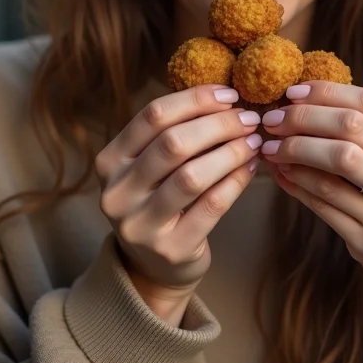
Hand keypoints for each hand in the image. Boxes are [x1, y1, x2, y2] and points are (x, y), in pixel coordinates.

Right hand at [95, 85, 261, 300]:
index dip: (195, 100)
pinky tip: (251, 167)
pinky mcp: (170, 249)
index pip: (153, 116)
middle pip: (173, 143)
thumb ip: (174, 131)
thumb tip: (224, 96)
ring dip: (231, 152)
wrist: (153, 267)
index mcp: (109, 160)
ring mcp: (140, 225)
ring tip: (253, 141)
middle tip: (249, 118)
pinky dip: (236, 181)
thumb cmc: (159, 199)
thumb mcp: (151, 165)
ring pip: (192, 176)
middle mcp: (117, 192)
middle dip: (219, 124)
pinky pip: (212, 206)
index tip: (229, 94)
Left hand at [260, 81, 362, 334]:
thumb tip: (306, 100)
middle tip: (274, 120)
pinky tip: (282, 174)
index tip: (294, 92)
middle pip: (351, 130)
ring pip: (335, 167)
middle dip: (304, 119)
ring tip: (271, 147)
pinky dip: (297, 183)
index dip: (327, 93)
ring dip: (294, 151)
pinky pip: (324, 203)